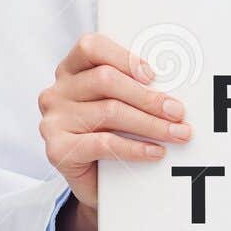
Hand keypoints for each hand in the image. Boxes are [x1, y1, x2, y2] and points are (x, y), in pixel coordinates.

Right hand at [37, 32, 192, 230]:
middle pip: (105, 80)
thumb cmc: (110, 133)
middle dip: (148, 96)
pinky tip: (155, 151)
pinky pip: (104, 143)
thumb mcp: (118, 103)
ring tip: (176, 133)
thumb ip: (131, 86)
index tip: (153, 75)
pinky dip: (135, 148)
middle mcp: (57, 92)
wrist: (95, 184)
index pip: (91, 47)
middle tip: (177, 111)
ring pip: (109, 111)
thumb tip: (172, 86)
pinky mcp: (58, 149)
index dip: (123, 57)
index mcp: (70, 70)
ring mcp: (53, 120)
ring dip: (150, 123)